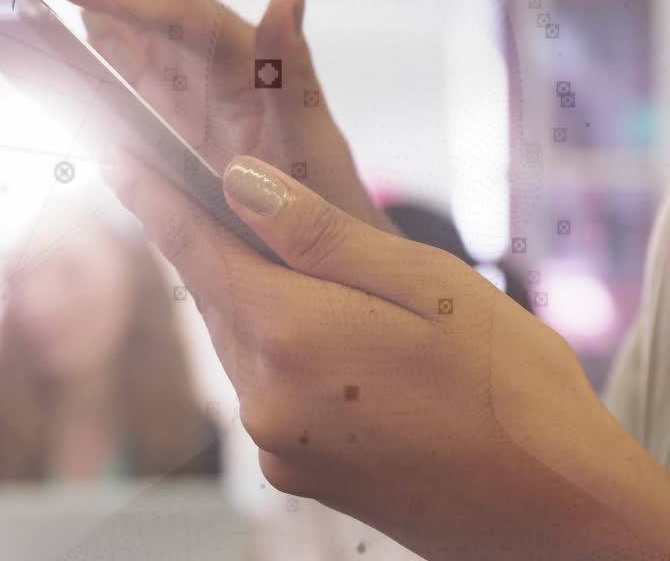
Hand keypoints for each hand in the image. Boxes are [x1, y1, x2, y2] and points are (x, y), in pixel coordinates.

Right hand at [48, 0, 399, 234]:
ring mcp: (170, 67)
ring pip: (115, 2)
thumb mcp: (306, 134)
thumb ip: (290, 66)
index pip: (175, 2)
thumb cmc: (315, 184)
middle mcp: (201, 45)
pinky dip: (69, 40)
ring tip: (33, 18)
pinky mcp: (145, 95)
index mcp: (239, 49)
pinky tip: (39, 53)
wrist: (306, 229)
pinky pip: (102, 50)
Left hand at [107, 152, 659, 559]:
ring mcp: (281, 448)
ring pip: (241, 345)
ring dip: (244, 295)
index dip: (152, 196)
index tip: (112, 154)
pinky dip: (276, 348)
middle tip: (183, 183)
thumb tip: (238, 183)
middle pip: (216, 297)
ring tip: (260, 248)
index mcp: (295, 337)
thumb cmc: (513, 390)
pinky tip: (317, 330)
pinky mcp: (302, 475)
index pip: (197, 248)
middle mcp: (267, 401)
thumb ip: (322, 236)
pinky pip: (267, 391)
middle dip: (203, 240)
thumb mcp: (429, 287)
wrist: (557, 515)